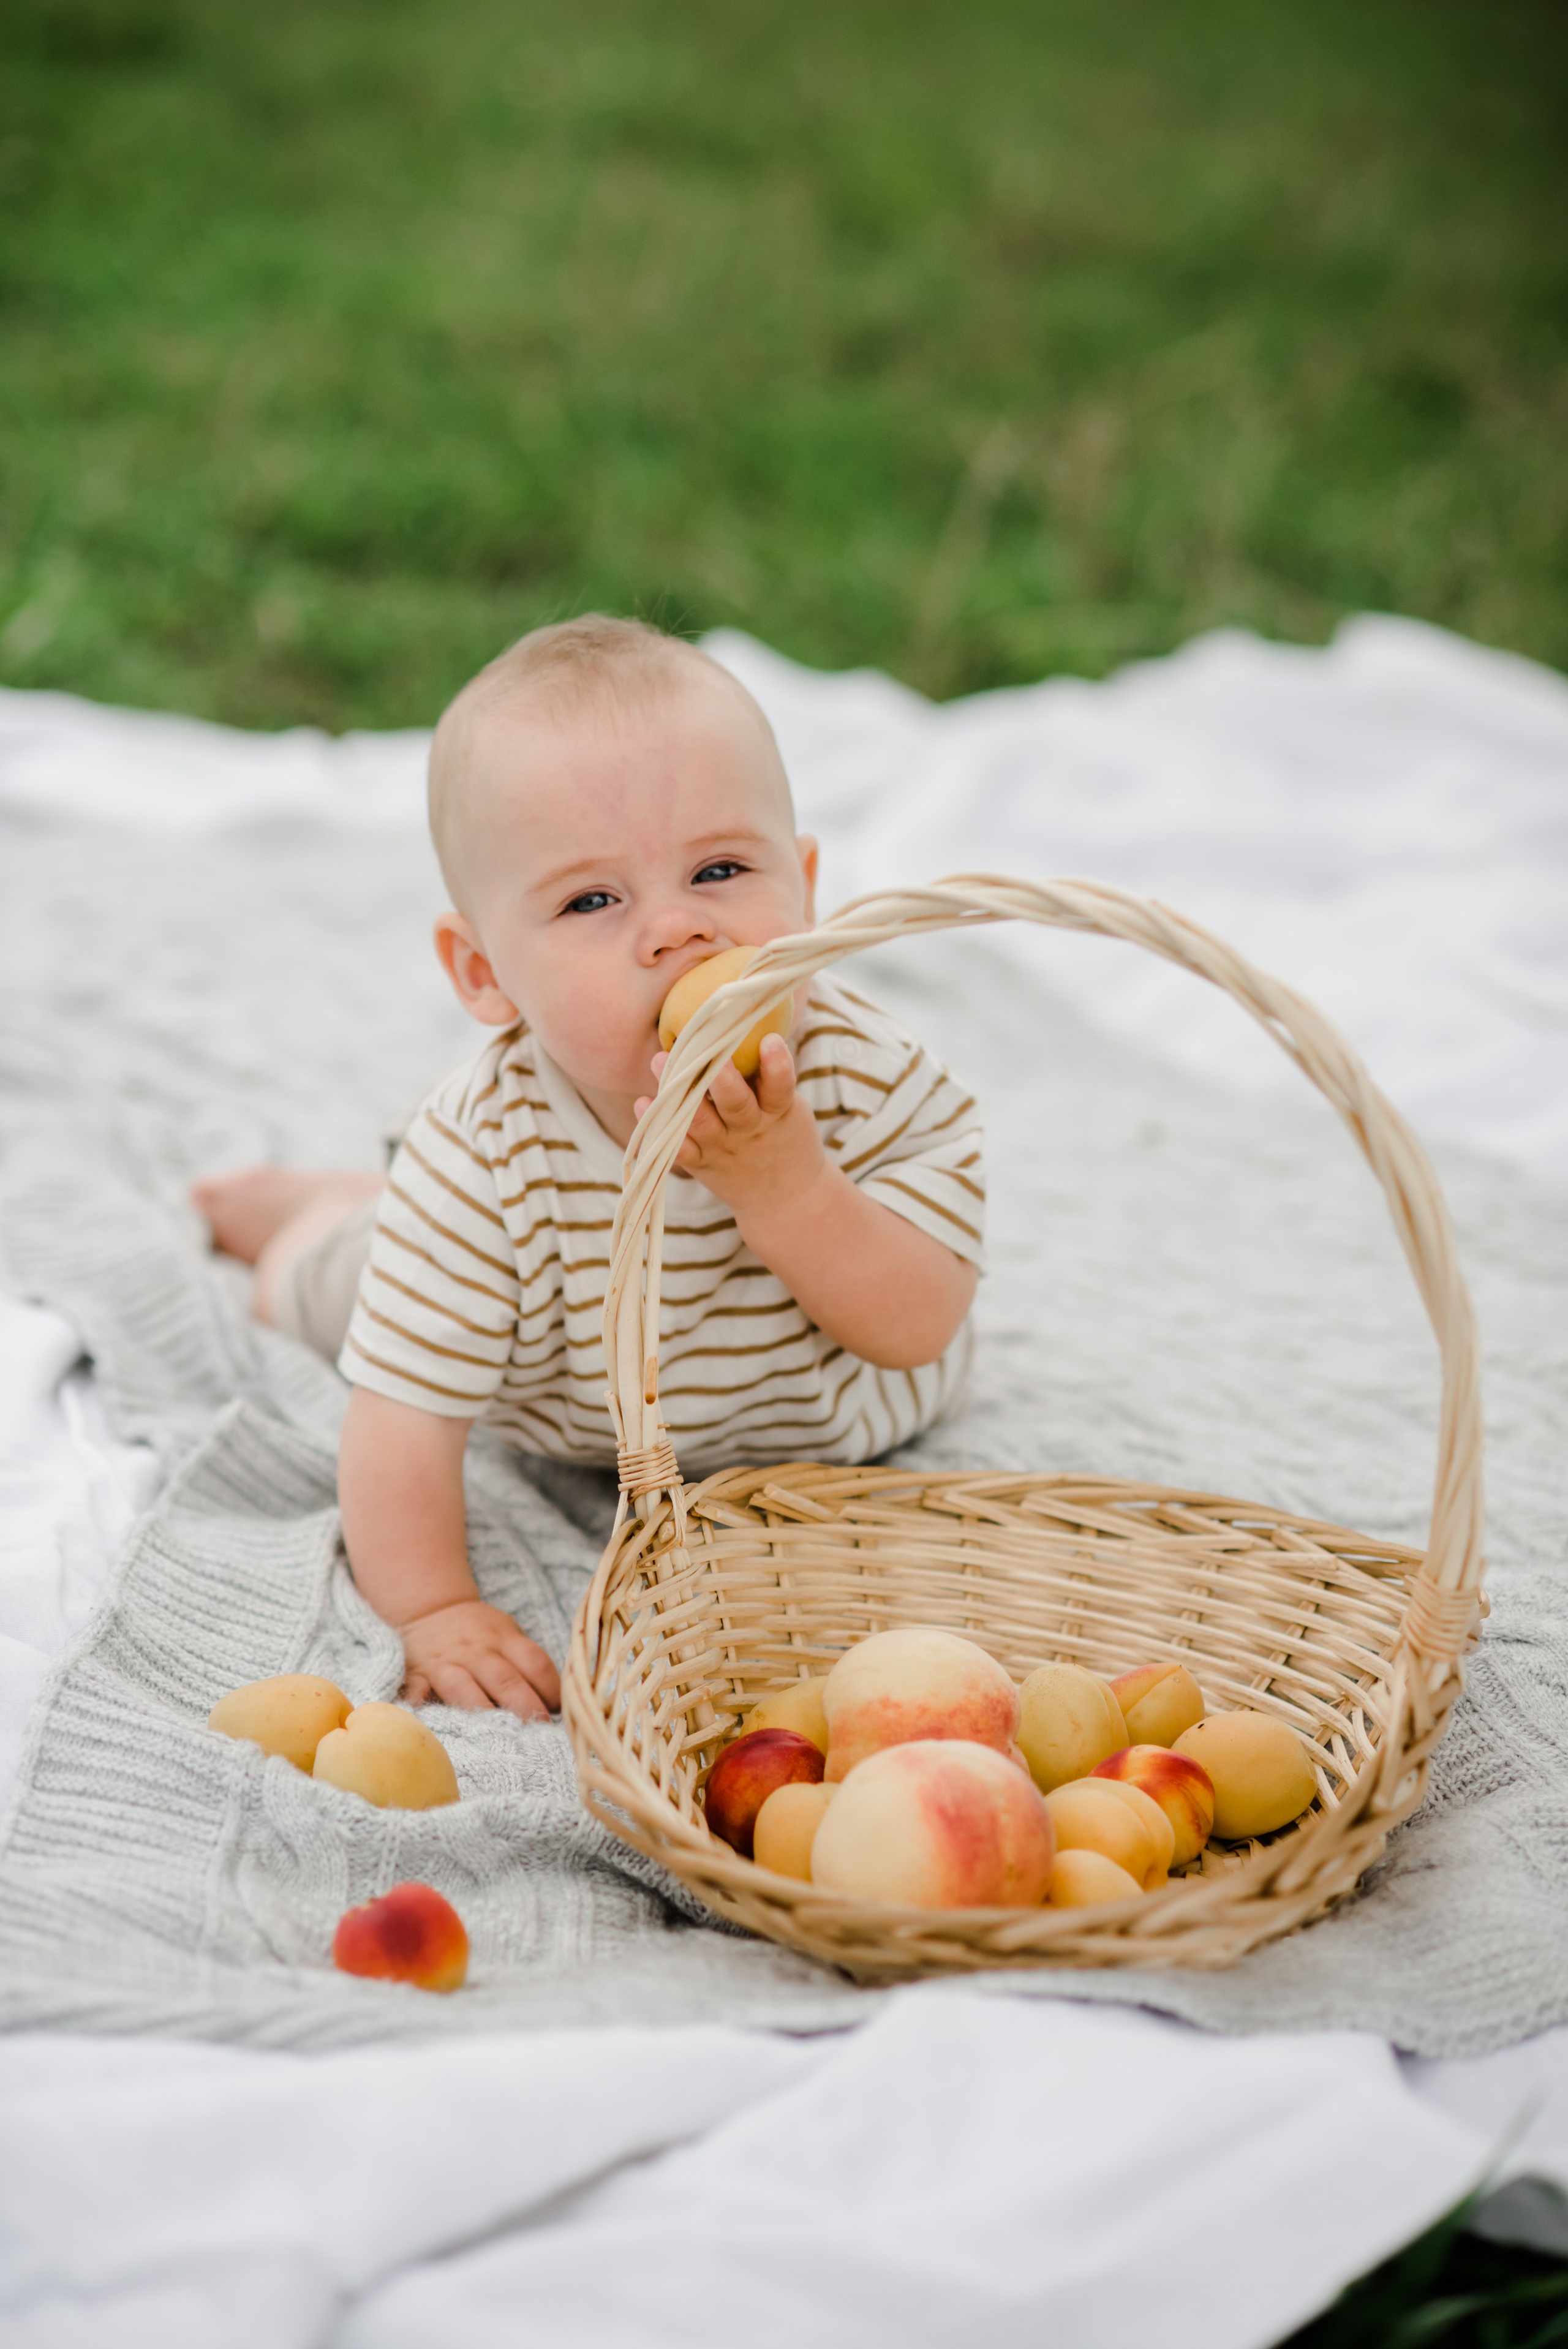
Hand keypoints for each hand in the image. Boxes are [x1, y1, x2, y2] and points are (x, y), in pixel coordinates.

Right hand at [398, 1598, 560, 1720]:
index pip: (535, 1664)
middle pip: (505, 1681)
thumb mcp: (507, 1634)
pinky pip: (416, 1689)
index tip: (558, 1714)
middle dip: (524, 1708)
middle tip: (538, 1734)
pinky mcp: (418, 1674)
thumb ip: (527, 1663)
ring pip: (465, 1689)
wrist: (430, 1610)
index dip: (551, 1689)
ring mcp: (447, 1664)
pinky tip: (424, 1722)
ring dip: (480, 1712)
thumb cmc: (479, 1632)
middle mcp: (478, 1652)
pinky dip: (418, 1704)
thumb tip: (557, 1703)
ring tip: (495, 1739)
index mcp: (505, 1640)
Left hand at [635, 1032, 823, 1215]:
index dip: (777, 1065)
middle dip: (720, 1077)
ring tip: (658, 1061)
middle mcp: (750, 1131)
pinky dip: (656, 1129)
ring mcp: (724, 1149)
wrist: (786, 1198)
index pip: (781, 1087)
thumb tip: (740, 1016)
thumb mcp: (787, 1108)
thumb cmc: (783, 1136)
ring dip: (678, 1093)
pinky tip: (641, 1104)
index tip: (771, 1040)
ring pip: (701, 1122)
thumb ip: (765, 1077)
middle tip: (703, 1048)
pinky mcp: (702, 1164)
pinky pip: (678, 1148)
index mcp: (778, 1113)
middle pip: (736, 1104)